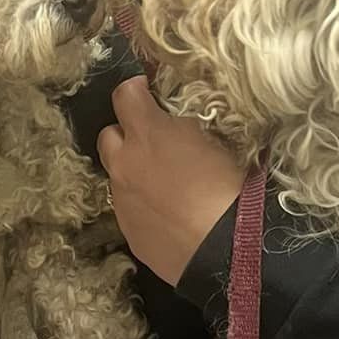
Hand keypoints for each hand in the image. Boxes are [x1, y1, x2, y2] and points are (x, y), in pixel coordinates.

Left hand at [97, 76, 245, 286]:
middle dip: (126, 133)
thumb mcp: (216, 141)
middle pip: (108, 135)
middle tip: (152, 140)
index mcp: (148, 134)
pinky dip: (142, 204)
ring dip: (133, 171)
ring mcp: (122, 200)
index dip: (135, 89)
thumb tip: (178, 123)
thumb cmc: (230, 188)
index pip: (124, 95)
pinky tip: (168, 214)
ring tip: (164, 183)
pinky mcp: (128, 232)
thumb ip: (187, 127)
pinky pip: (128, 209)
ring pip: (116, 175)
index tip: (147, 91)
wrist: (227, 249)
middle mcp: (125, 164)